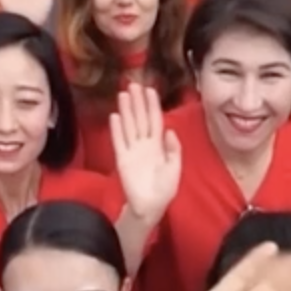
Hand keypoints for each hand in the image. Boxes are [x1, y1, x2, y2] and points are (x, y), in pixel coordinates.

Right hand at [111, 84, 181, 220]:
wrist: (150, 206)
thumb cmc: (165, 189)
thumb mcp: (175, 167)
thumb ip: (173, 149)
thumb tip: (170, 130)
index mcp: (159, 145)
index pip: (155, 120)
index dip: (152, 105)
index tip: (150, 90)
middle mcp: (144, 144)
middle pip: (140, 118)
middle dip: (137, 102)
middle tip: (133, 84)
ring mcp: (132, 150)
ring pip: (129, 125)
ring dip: (126, 110)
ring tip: (123, 94)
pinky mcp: (122, 159)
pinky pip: (119, 141)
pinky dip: (117, 129)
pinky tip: (115, 116)